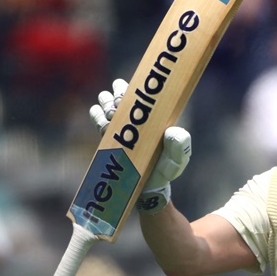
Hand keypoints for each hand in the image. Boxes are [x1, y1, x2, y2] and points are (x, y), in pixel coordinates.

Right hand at [88, 79, 191, 214]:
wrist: (146, 189)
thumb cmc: (164, 171)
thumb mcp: (177, 160)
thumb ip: (179, 146)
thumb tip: (172, 131)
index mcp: (152, 118)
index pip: (142, 95)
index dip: (133, 87)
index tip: (127, 87)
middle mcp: (136, 120)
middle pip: (121, 96)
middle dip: (118, 94)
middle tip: (119, 103)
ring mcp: (122, 128)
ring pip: (108, 105)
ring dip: (107, 104)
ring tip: (112, 114)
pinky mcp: (109, 138)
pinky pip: (99, 121)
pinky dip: (97, 116)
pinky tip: (102, 118)